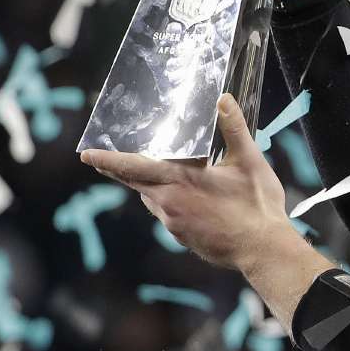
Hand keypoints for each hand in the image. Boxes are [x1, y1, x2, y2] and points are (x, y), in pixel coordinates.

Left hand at [80, 94, 298, 271]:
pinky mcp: (184, 239)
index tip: (86, 154)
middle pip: (136, 184)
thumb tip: (224, 99)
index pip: (133, 168)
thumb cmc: (258, 207)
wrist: (263, 251)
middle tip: (105, 160)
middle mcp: (169, 205)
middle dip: (121, 171)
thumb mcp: (249, 162)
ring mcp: (174, 225)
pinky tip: (195, 200)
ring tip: (170, 175)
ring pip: (155, 200)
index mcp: (180, 182)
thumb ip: (234, 129)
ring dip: (156, 187)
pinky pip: (169, 216)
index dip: (108, 160)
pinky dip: (173, 203)